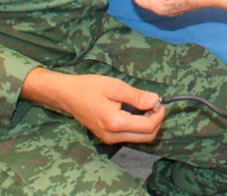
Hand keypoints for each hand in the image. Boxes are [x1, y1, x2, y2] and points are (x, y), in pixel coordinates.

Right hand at [22, 69, 164, 144]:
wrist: (67, 95)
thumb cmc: (89, 87)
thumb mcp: (115, 87)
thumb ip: (136, 96)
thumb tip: (155, 100)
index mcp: (115, 123)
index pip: (148, 127)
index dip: (158, 114)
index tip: (159, 100)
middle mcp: (112, 136)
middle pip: (147, 137)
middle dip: (156, 121)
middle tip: (154, 103)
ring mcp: (109, 139)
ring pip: (139, 138)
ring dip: (148, 124)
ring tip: (144, 105)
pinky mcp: (107, 137)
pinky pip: (130, 136)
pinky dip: (138, 126)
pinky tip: (135, 111)